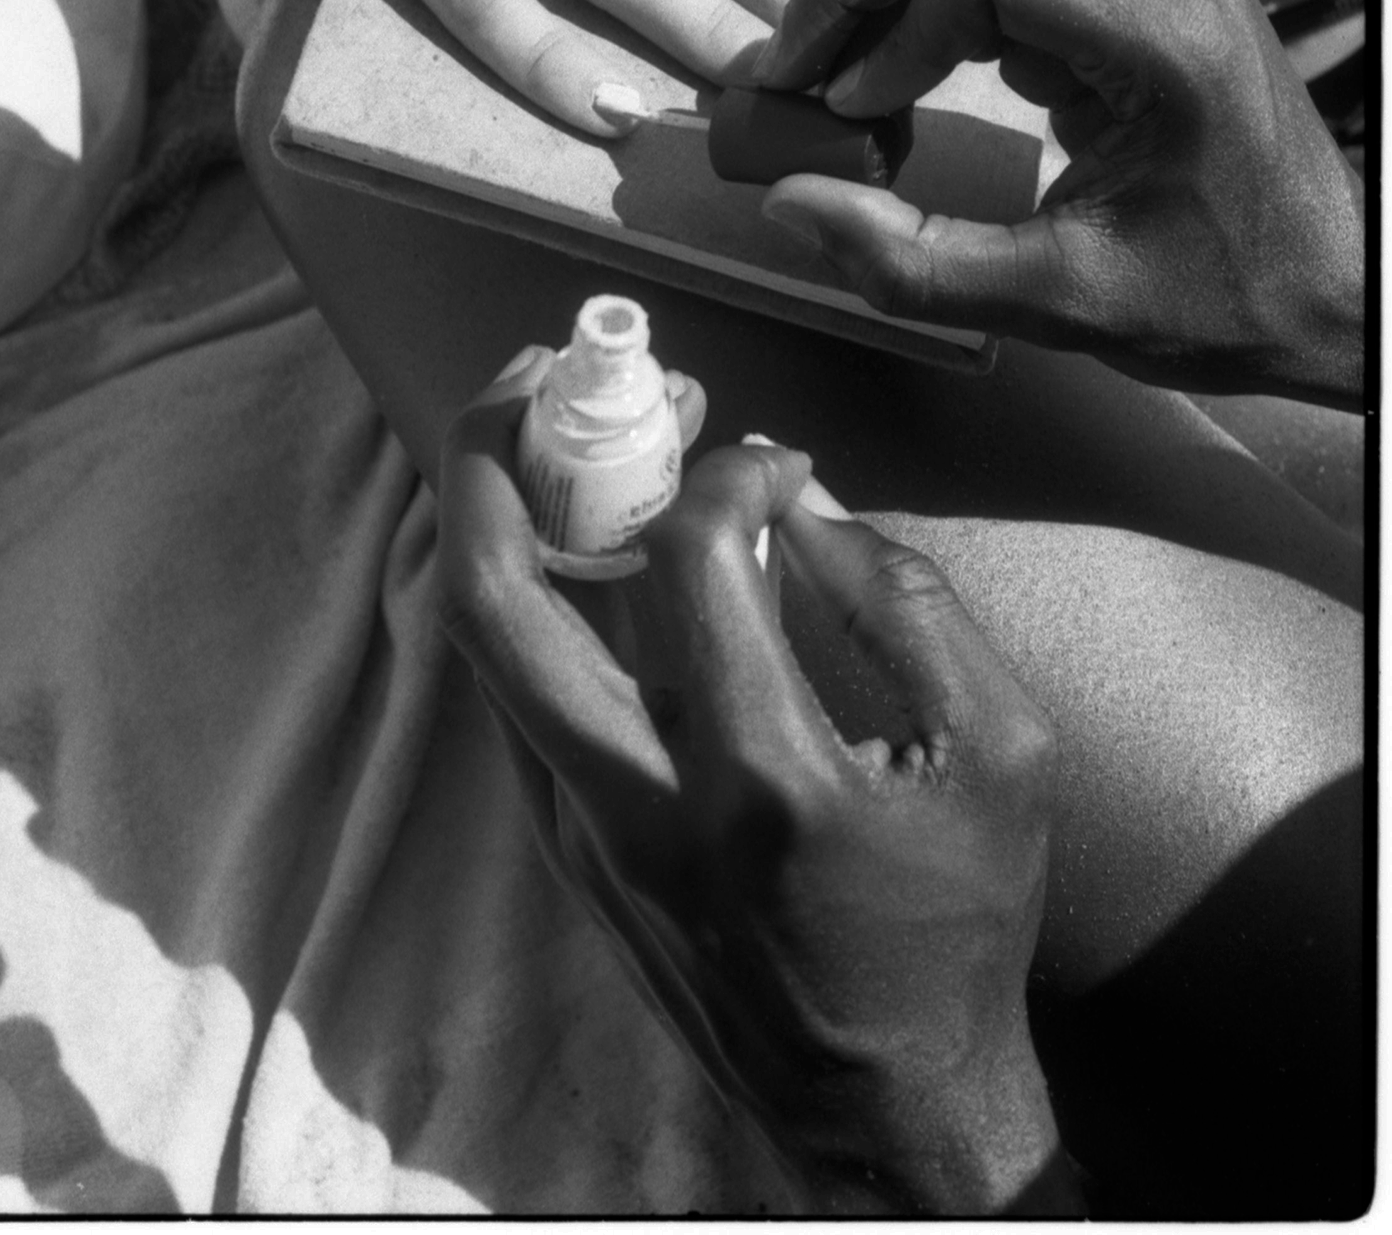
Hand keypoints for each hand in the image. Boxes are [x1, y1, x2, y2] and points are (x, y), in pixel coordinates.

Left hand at [437, 353, 1072, 1215]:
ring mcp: (581, 833)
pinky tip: (577, 541)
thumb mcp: (1001, 754)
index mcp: (763, 779)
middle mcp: (639, 804)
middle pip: (495, 599)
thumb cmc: (955, 929)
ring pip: (481, 645)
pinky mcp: (567, 852)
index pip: (691, 557)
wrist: (885, 1106)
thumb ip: (906, 603)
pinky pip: (516, 696)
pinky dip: (527, 594)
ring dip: (498, 515)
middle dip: (495, 457)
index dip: (727, 469)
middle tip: (543, 377)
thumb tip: (802, 498)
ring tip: (550, 435)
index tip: (770, 458)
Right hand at [756, 0, 1363, 403]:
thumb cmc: (1223, 300)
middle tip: (797, 69)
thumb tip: (788, 201)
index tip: (844, 113)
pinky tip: (902, 71)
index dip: (890, 27)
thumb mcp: (1063, 306)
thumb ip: (915, 263)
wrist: (1335, 287)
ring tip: (837, 68)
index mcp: (1167, 33)